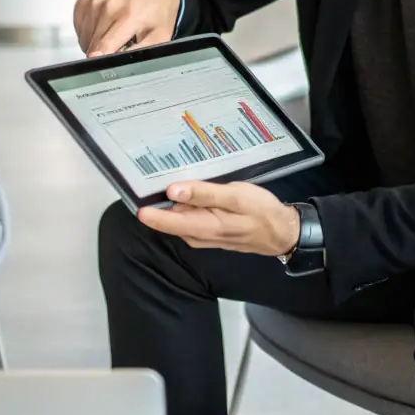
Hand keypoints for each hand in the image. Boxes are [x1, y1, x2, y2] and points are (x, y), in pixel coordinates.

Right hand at [74, 0, 180, 55]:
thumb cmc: (156, 13)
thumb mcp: (160, 35)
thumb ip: (144, 51)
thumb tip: (123, 64)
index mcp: (129, 14)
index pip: (105, 46)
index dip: (103, 59)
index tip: (104, 64)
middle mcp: (109, 5)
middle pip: (93, 45)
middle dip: (104, 52)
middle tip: (121, 44)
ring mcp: (95, 0)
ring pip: (84, 38)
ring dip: (96, 42)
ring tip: (114, 33)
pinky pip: (79, 27)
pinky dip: (89, 31)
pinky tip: (104, 25)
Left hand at [136, 181, 300, 256]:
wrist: (281, 232)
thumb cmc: (261, 212)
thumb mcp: (236, 197)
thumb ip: (205, 194)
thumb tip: (173, 190)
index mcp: (204, 226)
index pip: (167, 220)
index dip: (149, 209)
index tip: (134, 195)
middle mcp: (199, 235)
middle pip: (170, 220)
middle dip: (157, 203)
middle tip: (146, 178)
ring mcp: (204, 235)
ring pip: (179, 219)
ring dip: (171, 204)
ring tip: (163, 180)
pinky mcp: (211, 232)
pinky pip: (190, 220)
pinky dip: (184, 208)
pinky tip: (187, 193)